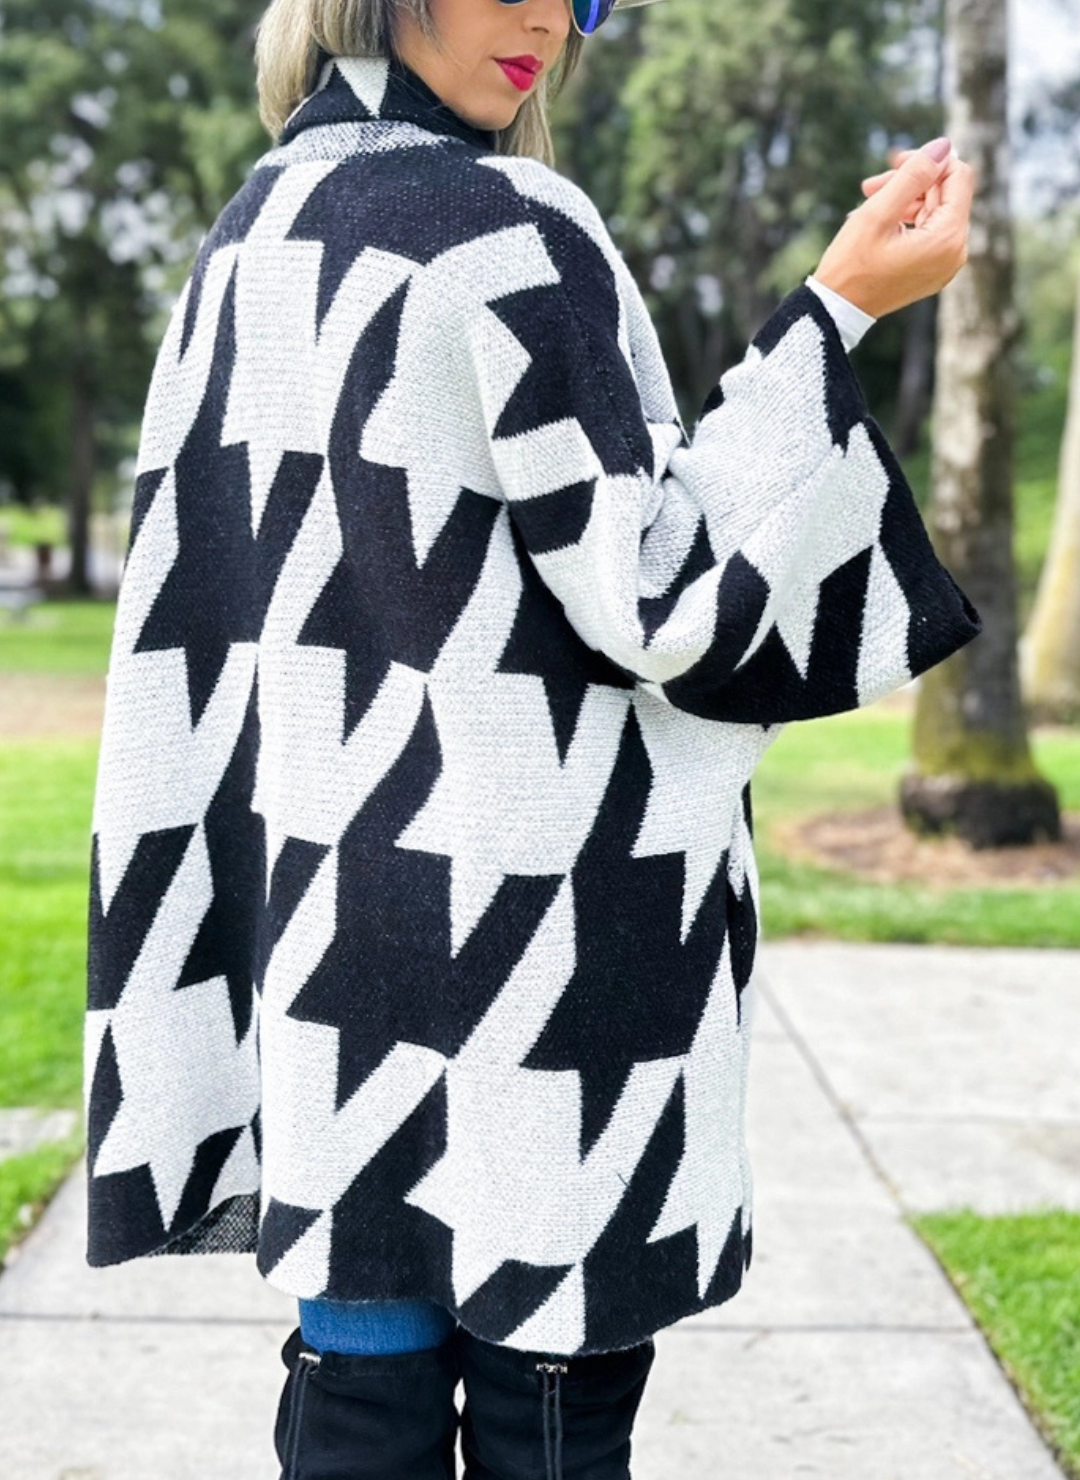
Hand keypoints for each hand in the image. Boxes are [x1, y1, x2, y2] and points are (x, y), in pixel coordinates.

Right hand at [813, 140, 974, 318]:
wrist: (836, 310)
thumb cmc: (852, 265)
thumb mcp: (878, 213)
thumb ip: (913, 175)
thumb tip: (943, 146)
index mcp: (948, 239)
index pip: (958, 177)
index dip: (929, 161)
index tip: (894, 163)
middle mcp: (955, 253)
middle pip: (945, 194)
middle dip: (911, 182)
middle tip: (871, 185)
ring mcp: (945, 264)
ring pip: (934, 211)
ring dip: (903, 200)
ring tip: (867, 201)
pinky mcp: (932, 270)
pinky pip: (928, 232)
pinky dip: (905, 220)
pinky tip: (877, 220)